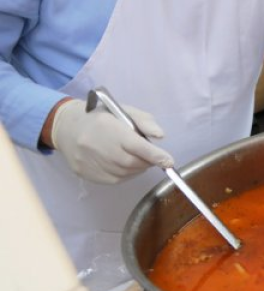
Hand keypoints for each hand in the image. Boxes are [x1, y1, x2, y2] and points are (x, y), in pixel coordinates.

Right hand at [50, 98, 173, 183]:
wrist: (67, 127)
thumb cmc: (101, 117)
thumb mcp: (124, 110)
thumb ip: (145, 121)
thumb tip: (160, 136)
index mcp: (109, 129)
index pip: (136, 146)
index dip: (155, 155)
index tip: (169, 161)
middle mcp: (98, 148)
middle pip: (132, 163)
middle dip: (147, 162)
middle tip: (152, 157)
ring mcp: (90, 163)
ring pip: (124, 173)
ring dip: (137, 168)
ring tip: (137, 158)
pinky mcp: (85, 174)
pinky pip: (113, 180)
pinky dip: (126, 174)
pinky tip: (125, 165)